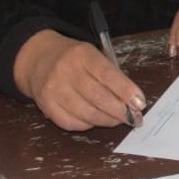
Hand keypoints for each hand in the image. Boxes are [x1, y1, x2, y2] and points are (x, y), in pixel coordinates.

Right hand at [12, 29, 145, 130]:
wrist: (38, 59)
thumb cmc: (74, 59)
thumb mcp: (92, 55)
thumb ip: (111, 75)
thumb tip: (132, 101)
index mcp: (82, 54)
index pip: (107, 74)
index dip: (126, 91)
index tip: (140, 103)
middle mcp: (66, 71)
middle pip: (98, 97)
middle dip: (120, 111)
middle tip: (133, 117)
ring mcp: (54, 90)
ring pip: (87, 114)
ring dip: (107, 120)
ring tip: (116, 119)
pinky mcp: (46, 106)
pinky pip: (72, 123)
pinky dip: (88, 124)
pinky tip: (94, 120)